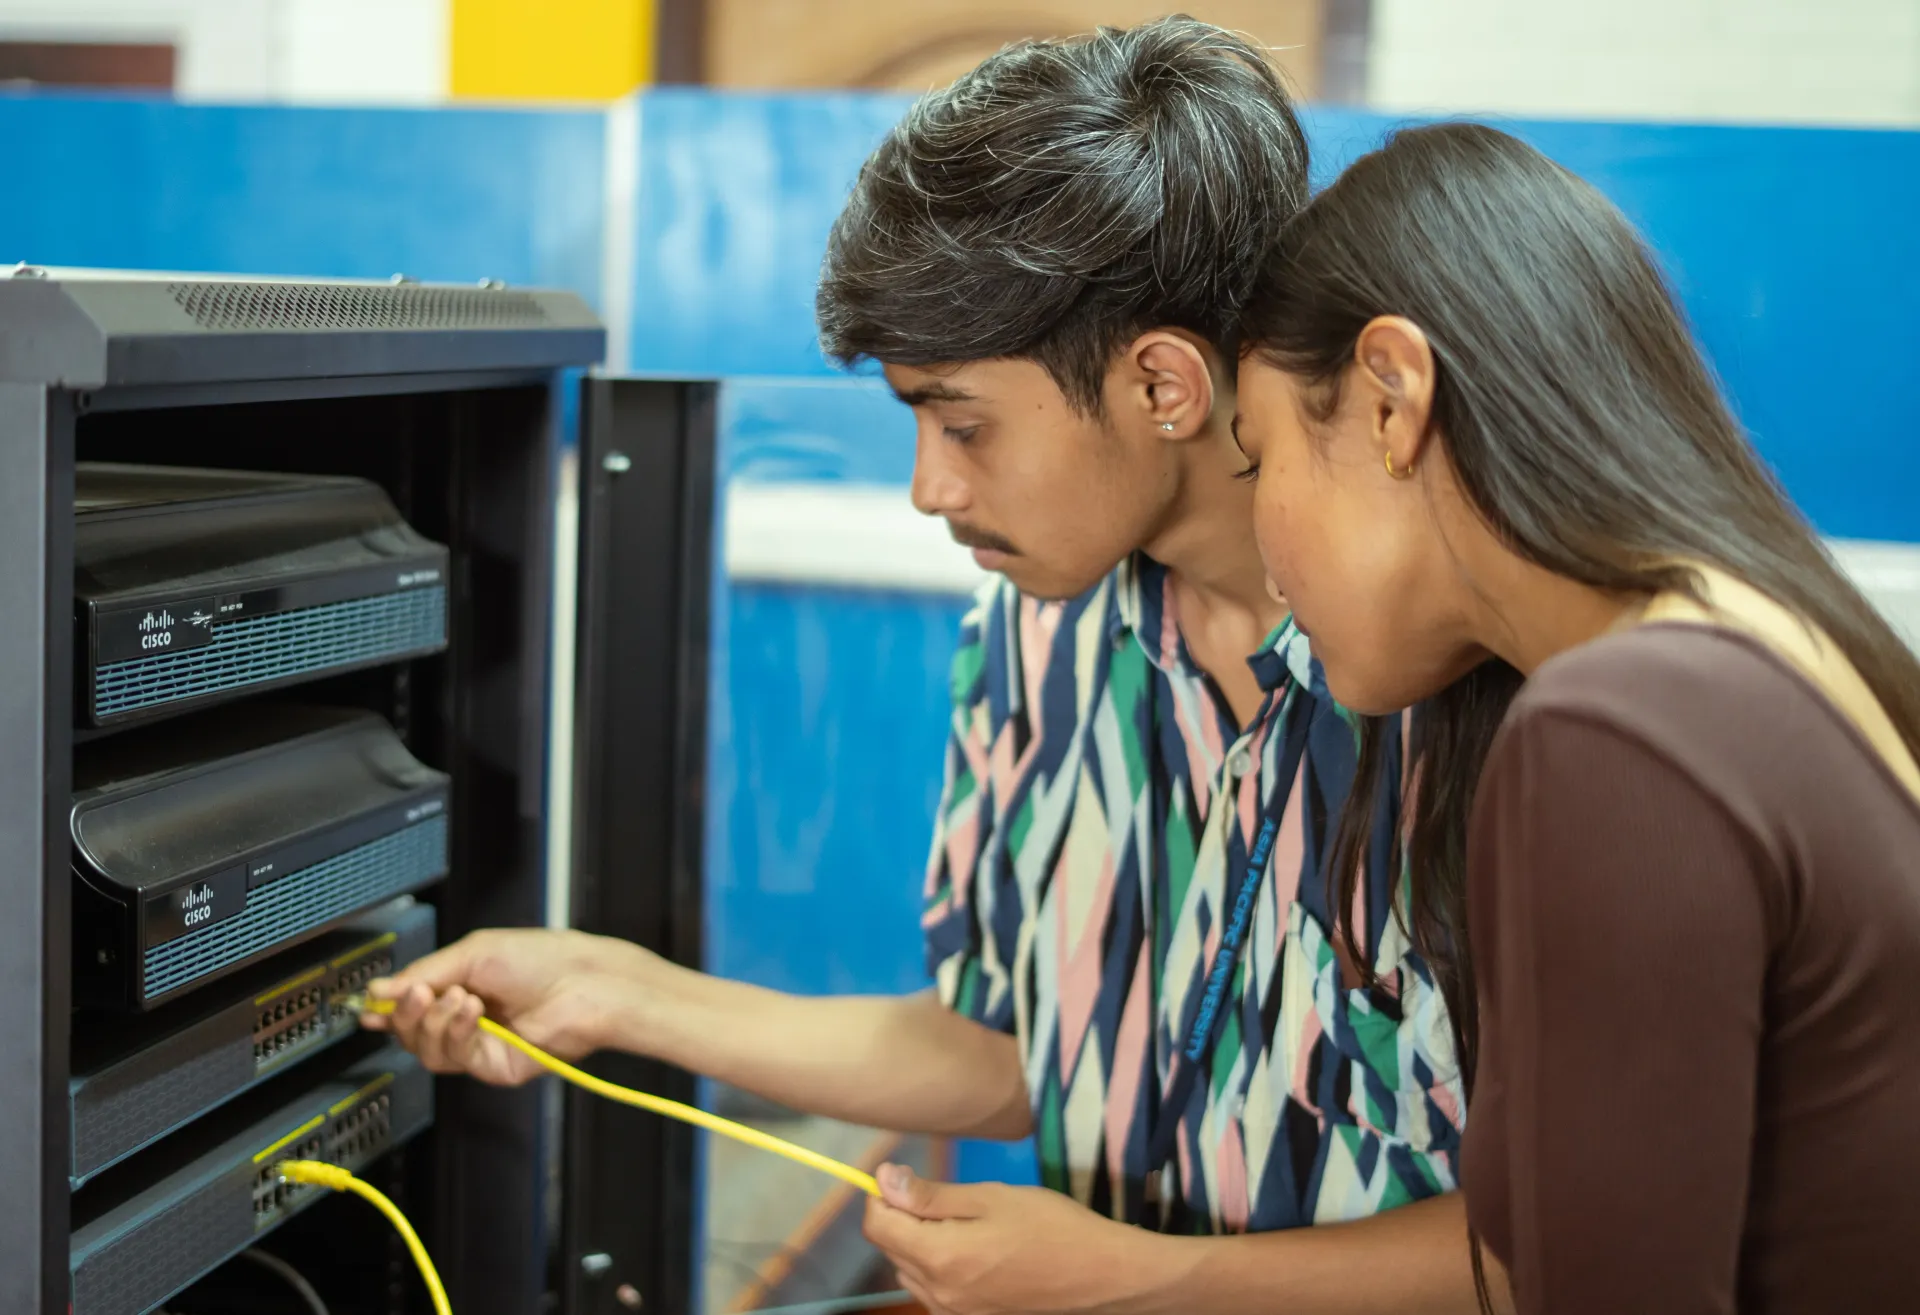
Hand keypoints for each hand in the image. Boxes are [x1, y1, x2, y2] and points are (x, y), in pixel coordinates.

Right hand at [361, 928, 651, 1086]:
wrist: (582, 983)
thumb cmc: (540, 960)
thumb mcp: (473, 954)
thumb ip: (424, 973)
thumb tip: (379, 989)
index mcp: (460, 987)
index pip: (412, 1006)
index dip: (387, 1008)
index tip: (367, 1005)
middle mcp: (467, 1020)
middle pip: (411, 1033)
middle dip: (406, 1013)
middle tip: (416, 993)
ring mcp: (479, 1046)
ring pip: (427, 1050)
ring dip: (433, 1022)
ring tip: (457, 996)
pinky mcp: (493, 1066)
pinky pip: (455, 1058)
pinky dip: (456, 1032)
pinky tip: (471, 1011)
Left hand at [862, 1165, 1173, 1314]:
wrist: (1101, 1276)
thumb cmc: (1051, 1227)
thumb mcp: (991, 1198)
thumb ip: (931, 1195)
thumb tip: (883, 1180)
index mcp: (940, 1258)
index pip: (878, 1226)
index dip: (881, 1195)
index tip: (903, 1177)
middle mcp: (938, 1294)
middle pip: (891, 1250)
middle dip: (902, 1218)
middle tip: (944, 1197)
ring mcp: (955, 1314)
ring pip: (910, 1272)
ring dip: (919, 1245)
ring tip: (964, 1224)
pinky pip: (934, 1292)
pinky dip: (938, 1267)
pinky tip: (974, 1251)